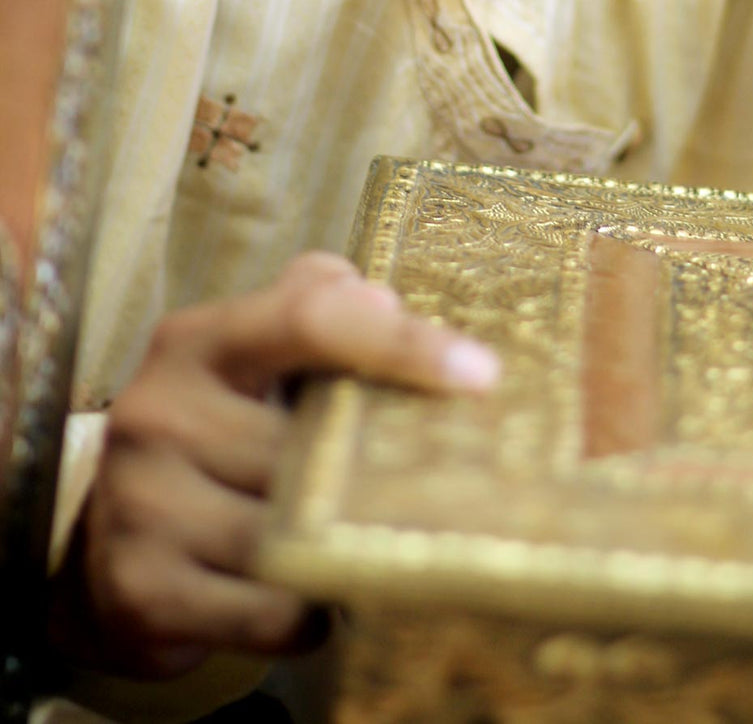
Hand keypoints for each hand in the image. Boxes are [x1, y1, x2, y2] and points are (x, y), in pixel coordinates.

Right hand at [49, 252, 499, 678]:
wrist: (109, 539)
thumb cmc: (217, 428)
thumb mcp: (257, 353)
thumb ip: (321, 306)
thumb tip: (388, 303)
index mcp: (197, 341)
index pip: (311, 319)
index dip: (402, 343)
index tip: (481, 375)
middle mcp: (158, 412)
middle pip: (317, 445)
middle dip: (376, 473)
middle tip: (411, 488)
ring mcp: (142, 505)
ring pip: (299, 538)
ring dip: (348, 548)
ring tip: (353, 539)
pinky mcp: (143, 593)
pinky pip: (274, 612)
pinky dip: (310, 611)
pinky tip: (305, 590)